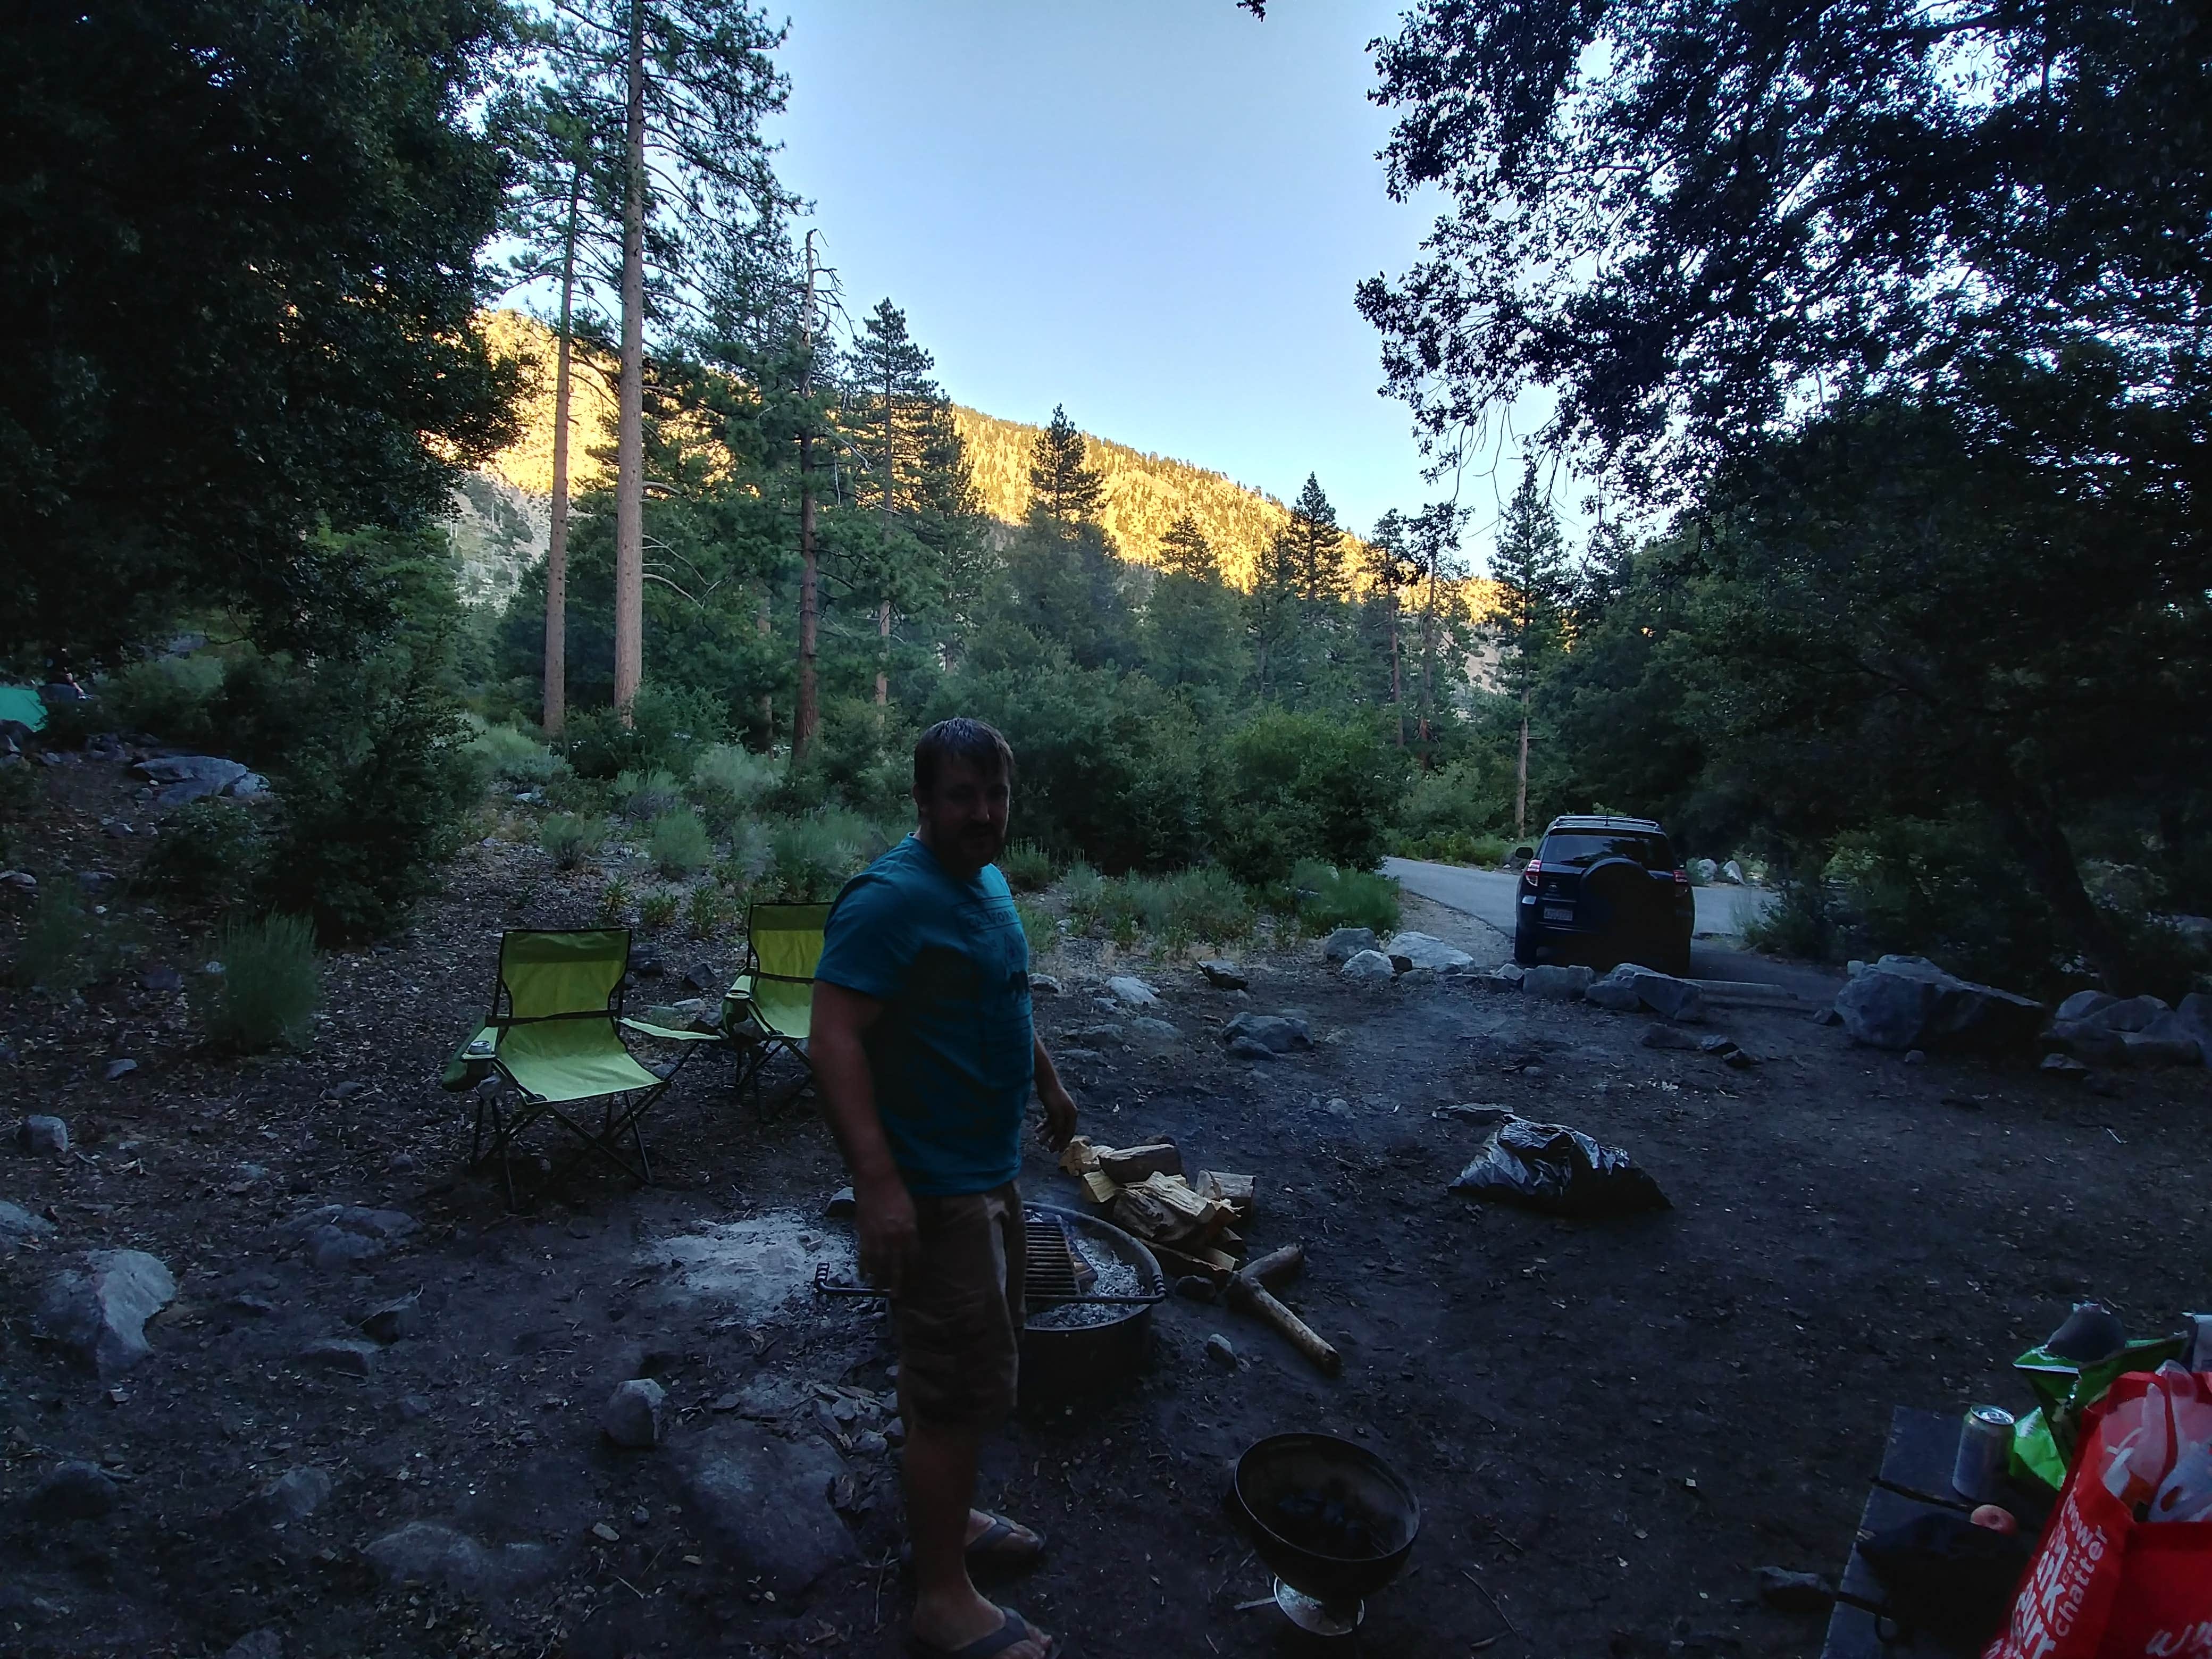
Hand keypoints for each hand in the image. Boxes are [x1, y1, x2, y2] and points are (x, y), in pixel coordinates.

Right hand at [854, 1171, 917, 1293]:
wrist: (876, 1179)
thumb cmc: (897, 1192)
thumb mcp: (911, 1211)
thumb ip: (911, 1230)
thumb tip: (911, 1245)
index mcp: (909, 1231)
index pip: (913, 1258)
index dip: (914, 1272)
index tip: (914, 1283)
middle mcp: (895, 1238)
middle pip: (896, 1266)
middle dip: (897, 1283)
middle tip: (896, 1296)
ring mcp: (878, 1237)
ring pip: (879, 1264)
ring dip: (879, 1279)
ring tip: (879, 1291)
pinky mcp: (864, 1234)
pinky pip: (864, 1255)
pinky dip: (864, 1267)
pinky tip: (863, 1276)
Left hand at [1036, 1078, 1077, 1152]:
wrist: (1046, 1082)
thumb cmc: (1053, 1097)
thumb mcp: (1056, 1114)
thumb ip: (1059, 1127)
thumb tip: (1061, 1139)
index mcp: (1072, 1115)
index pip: (1069, 1132)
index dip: (1064, 1143)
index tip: (1058, 1151)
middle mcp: (1068, 1113)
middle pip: (1062, 1131)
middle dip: (1055, 1140)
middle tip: (1048, 1149)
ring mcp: (1060, 1110)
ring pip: (1054, 1126)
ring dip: (1047, 1134)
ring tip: (1039, 1141)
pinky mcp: (1053, 1107)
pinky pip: (1049, 1120)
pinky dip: (1043, 1126)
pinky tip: (1036, 1130)